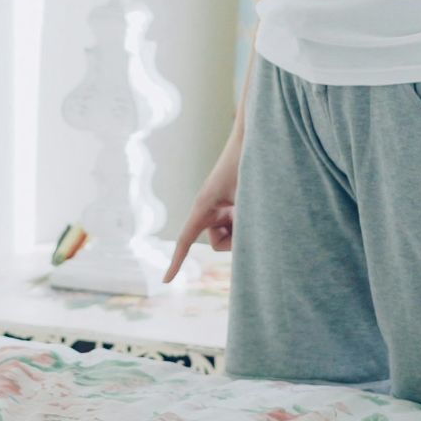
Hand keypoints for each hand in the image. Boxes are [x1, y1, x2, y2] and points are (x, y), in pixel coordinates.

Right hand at [166, 136, 242, 281]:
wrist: (252, 139)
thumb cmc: (247, 163)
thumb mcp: (246, 198)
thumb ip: (244, 224)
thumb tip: (246, 247)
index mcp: (203, 206)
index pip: (185, 240)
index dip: (176, 262)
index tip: (166, 281)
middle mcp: (209, 209)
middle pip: (218, 243)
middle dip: (236, 238)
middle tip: (249, 216)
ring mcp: (221, 207)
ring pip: (231, 236)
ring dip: (244, 227)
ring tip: (253, 203)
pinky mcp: (232, 205)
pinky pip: (237, 225)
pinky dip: (247, 220)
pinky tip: (254, 202)